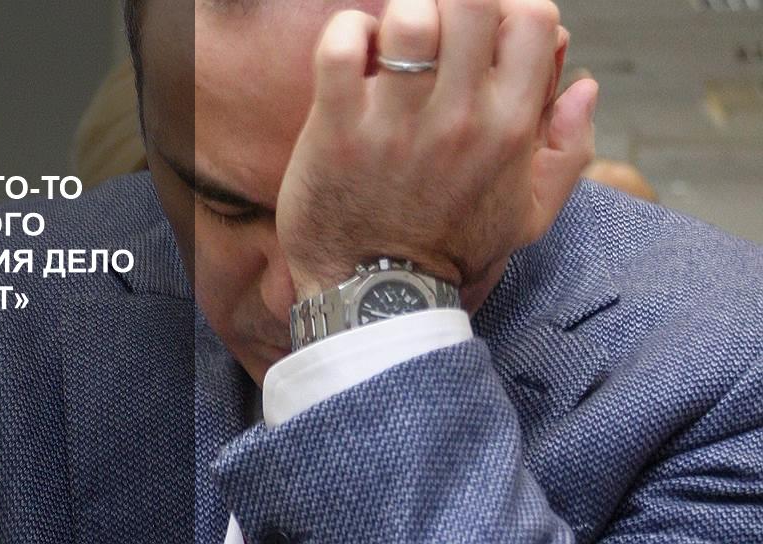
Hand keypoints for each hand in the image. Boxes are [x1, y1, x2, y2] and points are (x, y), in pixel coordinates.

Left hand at [275, 0, 597, 307]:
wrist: (377, 298)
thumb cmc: (447, 250)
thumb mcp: (527, 216)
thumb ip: (569, 151)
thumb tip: (584, 88)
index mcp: (510, 129)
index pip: (532, 19)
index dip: (508, 9)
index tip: (483, 32)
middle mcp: (459, 120)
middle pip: (472, 2)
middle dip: (454, 2)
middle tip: (436, 28)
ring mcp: (396, 125)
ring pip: (409, 18)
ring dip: (400, 16)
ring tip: (392, 44)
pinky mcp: (337, 131)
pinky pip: (341, 48)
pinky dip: (346, 35)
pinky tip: (353, 55)